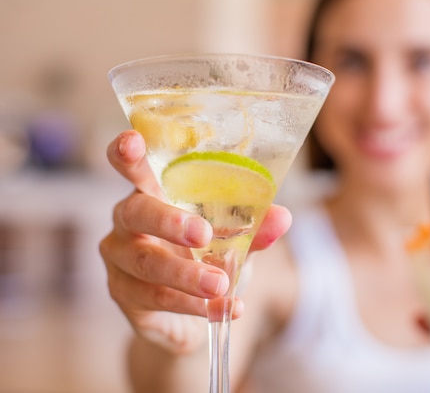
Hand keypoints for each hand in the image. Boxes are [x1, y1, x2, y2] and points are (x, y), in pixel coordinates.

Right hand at [99, 130, 291, 353]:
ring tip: (221, 284)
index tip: (133, 142)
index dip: (127, 154)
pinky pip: (154, 298)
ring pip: (146, 263)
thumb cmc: (207, 259)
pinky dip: (191, 305)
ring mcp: (120, 260)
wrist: (192, 313)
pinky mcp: (124, 296)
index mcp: (153, 193)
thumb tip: (283, 217)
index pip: (132, 166)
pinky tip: (221, 309)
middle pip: (135, 212)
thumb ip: (253, 228)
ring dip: (186, 275)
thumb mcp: (233, 241)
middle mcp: (127, 221)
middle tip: (203, 234)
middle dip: (169, 221)